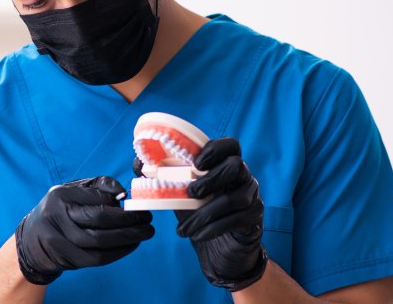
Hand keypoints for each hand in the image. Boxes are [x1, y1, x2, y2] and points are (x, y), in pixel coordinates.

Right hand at [15, 176, 154, 284]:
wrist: (32, 240)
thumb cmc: (61, 210)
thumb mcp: (74, 191)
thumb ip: (99, 186)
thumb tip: (124, 193)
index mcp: (61, 194)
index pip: (96, 197)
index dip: (119, 203)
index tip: (137, 205)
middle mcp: (56, 214)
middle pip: (98, 218)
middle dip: (128, 220)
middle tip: (147, 219)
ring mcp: (58, 238)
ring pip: (99, 241)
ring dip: (127, 238)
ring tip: (145, 233)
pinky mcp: (64, 258)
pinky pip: (96, 258)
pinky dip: (117, 253)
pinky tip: (131, 245)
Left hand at [174, 138, 266, 291]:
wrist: (219, 246)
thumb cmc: (199, 209)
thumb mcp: (180, 191)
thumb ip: (161, 175)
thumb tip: (138, 163)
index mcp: (225, 163)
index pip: (230, 146)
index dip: (215, 149)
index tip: (195, 163)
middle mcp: (243, 176)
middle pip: (237, 166)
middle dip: (212, 178)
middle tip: (190, 192)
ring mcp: (251, 197)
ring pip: (235, 198)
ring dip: (207, 212)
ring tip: (183, 228)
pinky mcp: (254, 219)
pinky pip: (237, 220)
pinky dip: (214, 228)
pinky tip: (197, 235)